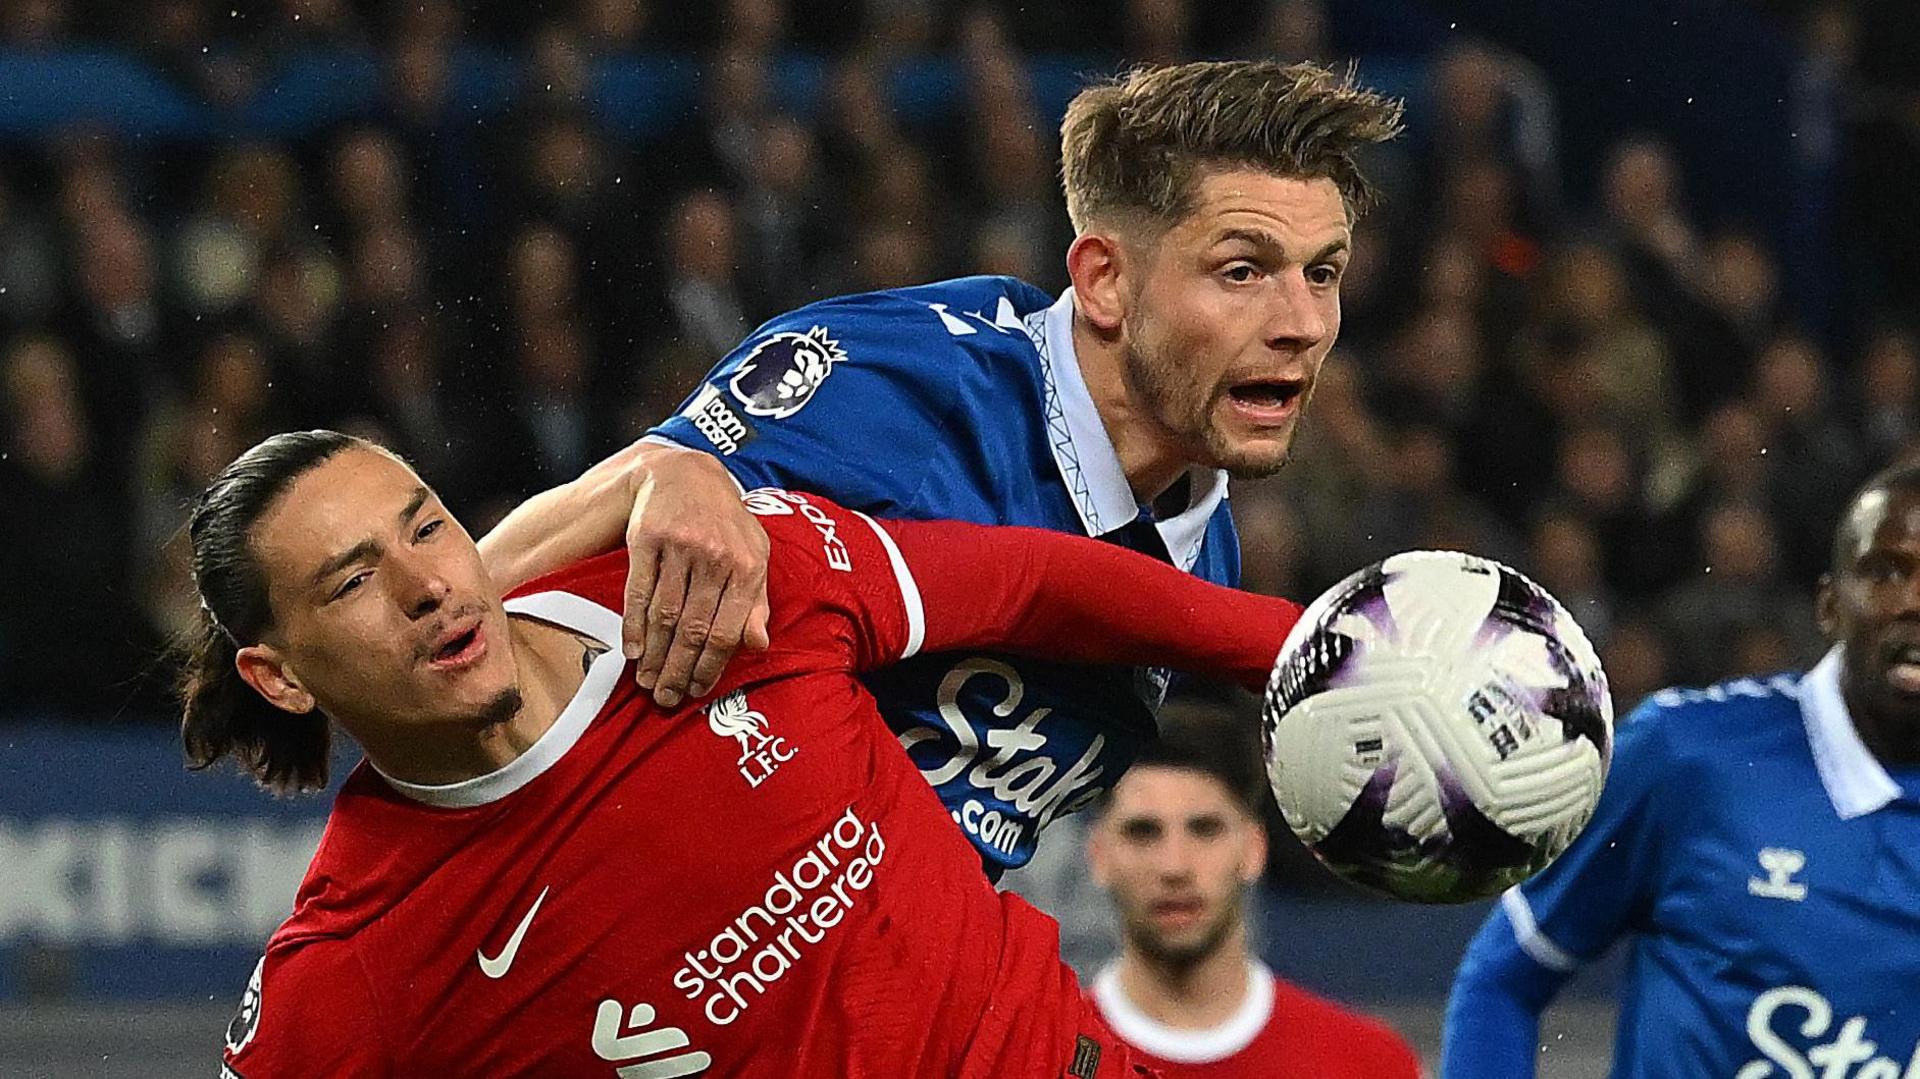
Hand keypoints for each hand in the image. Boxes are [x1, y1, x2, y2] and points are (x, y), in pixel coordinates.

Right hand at [623, 448, 770, 706]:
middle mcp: (714, 557)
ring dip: (655, 656)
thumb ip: (757, 601)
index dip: (710, 667)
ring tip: (648, 682)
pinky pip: (638, 592)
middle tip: (666, 698)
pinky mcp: (647, 539)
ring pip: (664, 616)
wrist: (686, 474)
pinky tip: (632, 651)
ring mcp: (679, 547)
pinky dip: (633, 626)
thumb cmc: (726, 523)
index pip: (727, 631)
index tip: (698, 690)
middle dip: (678, 671)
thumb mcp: (755, 554)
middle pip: (692, 629)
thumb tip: (759, 644)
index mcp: (747, 566)